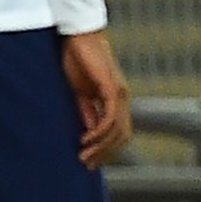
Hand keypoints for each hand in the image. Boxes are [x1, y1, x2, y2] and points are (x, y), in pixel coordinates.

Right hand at [60, 31, 131, 169]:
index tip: (90, 162)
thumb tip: (90, 134)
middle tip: (87, 165)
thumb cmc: (77, 60)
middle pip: (121, 137)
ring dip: (101, 147)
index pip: (119, 134)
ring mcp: (120, 95)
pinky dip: (100, 132)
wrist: (78, 36)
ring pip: (118, 131)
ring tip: (84, 156)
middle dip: (105, 154)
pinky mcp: (113, 89)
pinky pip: (111, 117)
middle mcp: (123, 100)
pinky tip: (86, 140)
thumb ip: (88, 113)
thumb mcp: (81, 93)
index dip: (107, 150)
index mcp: (117, 102)